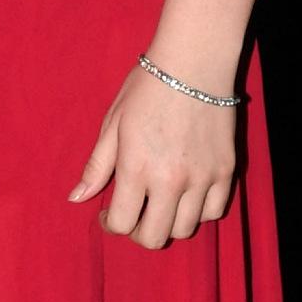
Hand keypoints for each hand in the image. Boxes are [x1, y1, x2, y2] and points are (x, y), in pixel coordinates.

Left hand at [69, 61, 236, 249]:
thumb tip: (76, 198)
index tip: (108, 213)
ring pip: (185, 229)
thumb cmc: (147, 89)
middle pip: (154, 238)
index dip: (110, 225)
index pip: (121, 224)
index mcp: (136, 168)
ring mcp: (202, 178)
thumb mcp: (113, 124)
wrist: (194, 64)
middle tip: (134, 215)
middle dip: (138, 233)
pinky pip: (214, 212)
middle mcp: (170, 180)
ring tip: (160, 204)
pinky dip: (199, 212)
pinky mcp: (226, 171)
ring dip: (168, 224)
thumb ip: (96, 166)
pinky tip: (187, 196)